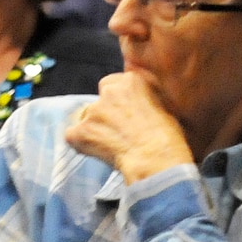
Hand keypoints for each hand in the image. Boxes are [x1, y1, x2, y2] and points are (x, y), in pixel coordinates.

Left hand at [64, 72, 194, 183]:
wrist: (156, 160)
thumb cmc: (168, 139)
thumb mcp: (166, 108)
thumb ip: (147, 99)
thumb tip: (142, 106)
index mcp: (132, 81)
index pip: (115, 82)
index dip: (120, 100)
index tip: (126, 113)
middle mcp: (109, 91)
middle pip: (100, 97)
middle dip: (106, 111)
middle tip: (119, 129)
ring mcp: (93, 111)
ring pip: (87, 117)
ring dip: (95, 128)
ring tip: (111, 146)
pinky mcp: (81, 131)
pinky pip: (73, 136)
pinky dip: (81, 144)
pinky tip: (97, 153)